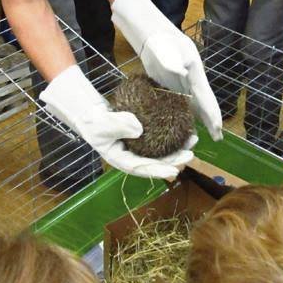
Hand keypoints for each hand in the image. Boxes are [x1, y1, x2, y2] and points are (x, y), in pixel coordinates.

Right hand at [40, 65, 194, 178]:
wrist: (90, 111)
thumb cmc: (92, 121)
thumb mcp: (102, 124)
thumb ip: (118, 125)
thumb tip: (139, 128)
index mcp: (121, 160)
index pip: (142, 168)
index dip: (158, 171)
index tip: (174, 171)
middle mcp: (132, 156)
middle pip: (156, 161)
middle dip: (174, 159)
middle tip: (190, 154)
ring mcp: (138, 146)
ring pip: (160, 150)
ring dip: (177, 147)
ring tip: (192, 140)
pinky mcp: (142, 135)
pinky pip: (159, 138)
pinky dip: (171, 134)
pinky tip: (183, 129)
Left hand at [111, 0, 222, 140]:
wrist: (143, 23)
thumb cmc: (154, 33)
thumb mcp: (163, 45)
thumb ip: (172, 60)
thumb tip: (183, 74)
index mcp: (194, 68)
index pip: (206, 95)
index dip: (213, 113)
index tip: (219, 130)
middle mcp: (189, 74)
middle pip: (203, 99)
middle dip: (210, 118)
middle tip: (217, 138)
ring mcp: (178, 76)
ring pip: (191, 100)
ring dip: (197, 116)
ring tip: (202, 133)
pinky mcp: (166, 77)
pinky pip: (177, 97)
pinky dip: (182, 110)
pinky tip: (180, 120)